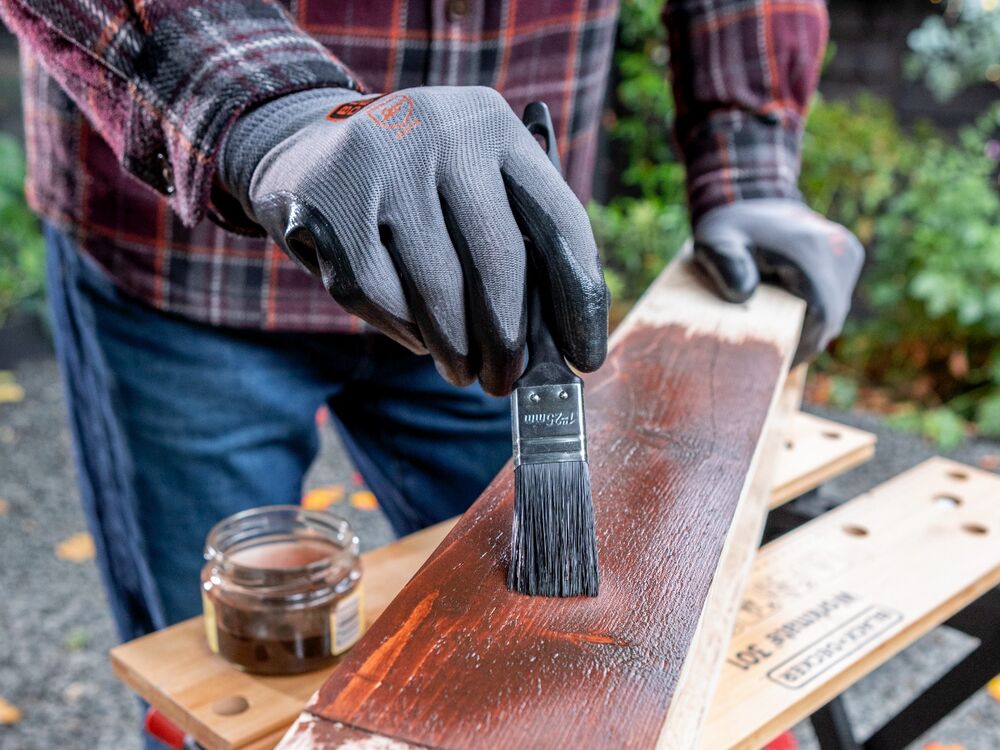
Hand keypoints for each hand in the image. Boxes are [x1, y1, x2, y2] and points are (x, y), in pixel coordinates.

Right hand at [220, 86, 607, 395]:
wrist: (305, 148)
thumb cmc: (416, 185)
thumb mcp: (471, 180)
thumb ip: (515, 237)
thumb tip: (557, 339)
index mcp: (493, 125)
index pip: (559, 219)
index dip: (580, 299)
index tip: (585, 357)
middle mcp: (441, 130)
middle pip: (498, 260)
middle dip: (508, 340)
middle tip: (507, 381)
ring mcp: (380, 161)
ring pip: (437, 287)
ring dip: (455, 347)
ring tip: (462, 368)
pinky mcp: (329, 201)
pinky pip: (379, 295)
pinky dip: (402, 330)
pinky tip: (415, 335)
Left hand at [692, 199, 863, 363]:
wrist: (750, 195)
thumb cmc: (728, 227)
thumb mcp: (716, 242)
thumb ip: (726, 265)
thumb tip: (744, 295)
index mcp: (810, 251)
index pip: (818, 315)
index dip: (801, 345)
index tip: (778, 364)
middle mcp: (837, 250)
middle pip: (830, 317)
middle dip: (804, 341)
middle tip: (775, 361)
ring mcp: (846, 251)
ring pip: (835, 310)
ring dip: (811, 328)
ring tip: (781, 344)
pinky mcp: (848, 254)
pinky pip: (836, 296)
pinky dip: (816, 312)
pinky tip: (792, 321)